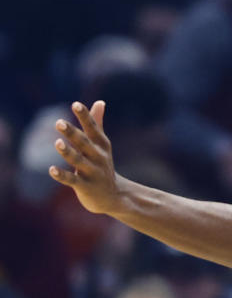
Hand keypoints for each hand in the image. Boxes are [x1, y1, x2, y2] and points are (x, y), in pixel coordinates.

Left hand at [49, 102, 121, 216]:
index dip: (85, 116)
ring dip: (68, 152)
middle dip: (72, 133)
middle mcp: (98, 157)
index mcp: (101, 144)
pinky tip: (51, 170)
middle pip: (84, 142)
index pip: (92, 127)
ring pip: (78, 161)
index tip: (75, 104)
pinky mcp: (85, 187)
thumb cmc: (102, 166)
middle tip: (58, 122)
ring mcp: (92, 172)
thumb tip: (99, 101)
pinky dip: (62, 175)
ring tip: (57, 143)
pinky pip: (72, 180)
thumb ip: (97, 123)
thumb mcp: (102, 144)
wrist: (113, 196)